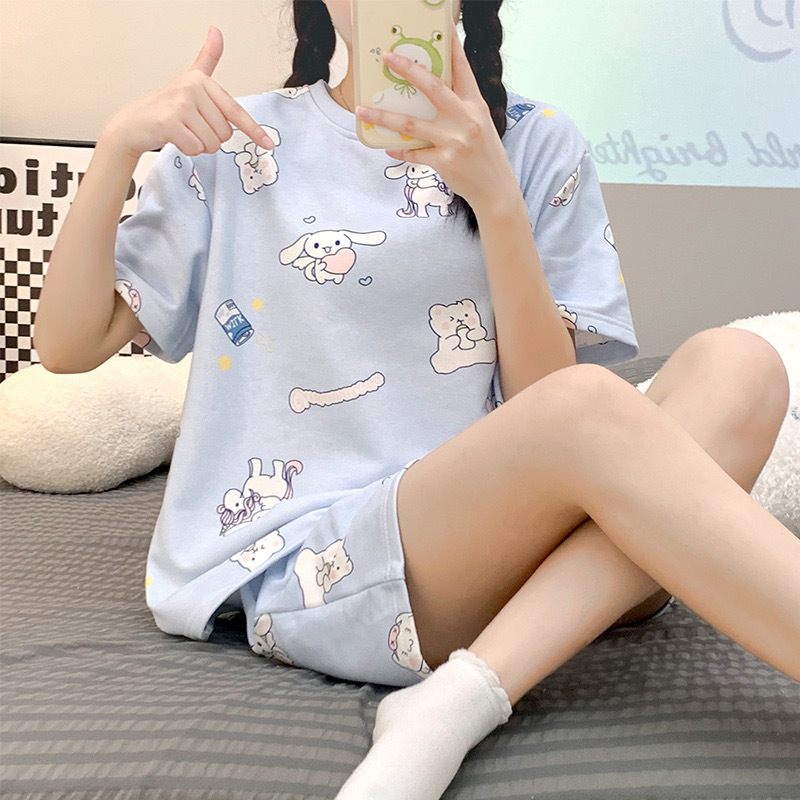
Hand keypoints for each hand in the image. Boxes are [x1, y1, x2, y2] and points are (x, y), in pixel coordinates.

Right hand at [101, 26, 275, 159]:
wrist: (134, 122)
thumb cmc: (166, 105)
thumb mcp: (190, 80)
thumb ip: (207, 59)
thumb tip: (216, 30)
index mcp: (201, 80)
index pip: (235, 111)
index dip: (254, 130)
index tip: (268, 144)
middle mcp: (192, 88)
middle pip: (224, 133)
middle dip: (210, 138)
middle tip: (191, 127)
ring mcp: (180, 104)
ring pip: (211, 143)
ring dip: (199, 145)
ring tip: (183, 131)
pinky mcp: (170, 122)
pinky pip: (196, 148)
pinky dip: (187, 149)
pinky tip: (175, 137)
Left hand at [355, 15, 517, 210]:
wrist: (496, 190)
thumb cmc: (485, 155)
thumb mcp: (480, 124)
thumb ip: (459, 107)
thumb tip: (431, 91)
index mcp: (475, 104)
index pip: (462, 68)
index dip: (452, 44)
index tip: (443, 24)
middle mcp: (465, 119)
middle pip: (432, 87)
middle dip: (408, 69)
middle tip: (387, 57)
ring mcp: (454, 141)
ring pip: (411, 124)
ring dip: (383, 117)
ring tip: (361, 110)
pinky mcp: (444, 161)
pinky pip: (413, 153)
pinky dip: (399, 149)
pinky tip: (387, 146)